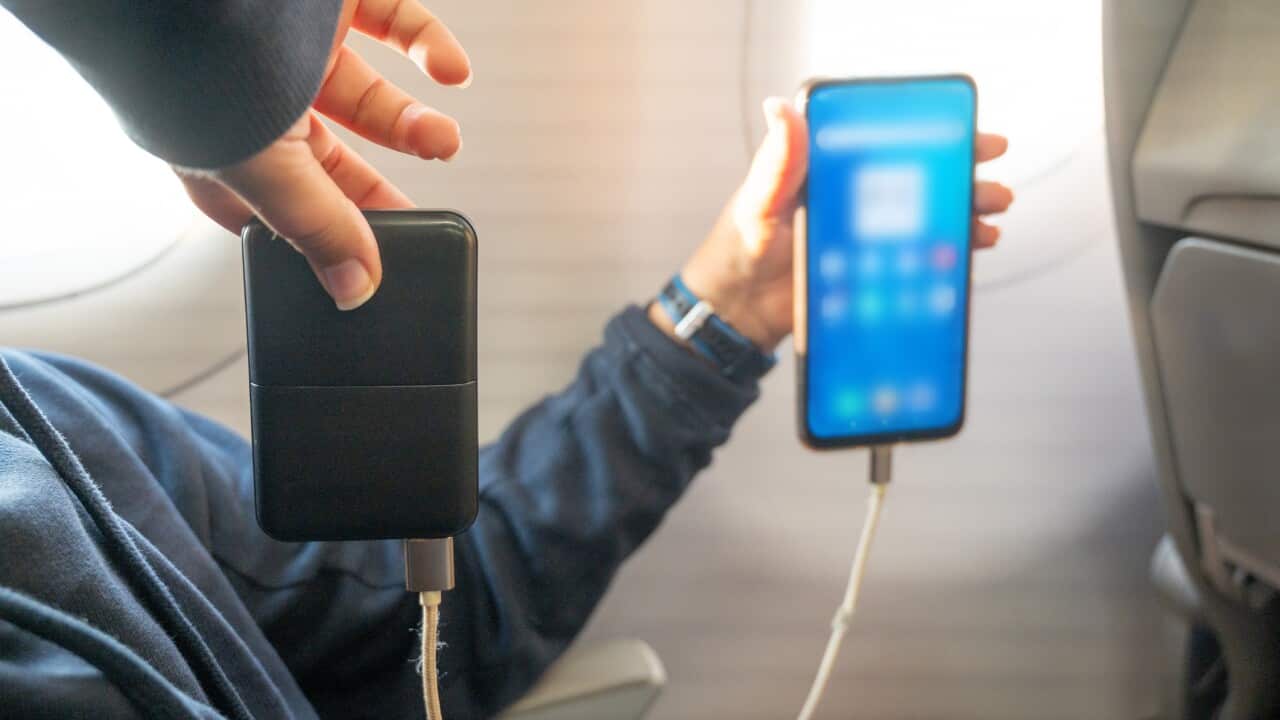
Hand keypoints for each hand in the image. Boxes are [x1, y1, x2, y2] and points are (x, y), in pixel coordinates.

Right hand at [176, 0, 469, 309]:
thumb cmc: (194, 47)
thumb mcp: (261, 160)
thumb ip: (314, 225)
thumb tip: (355, 289)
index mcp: (225, 143)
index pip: (271, 208)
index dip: (313, 238)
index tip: (362, 265)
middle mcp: (257, 95)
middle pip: (328, 159)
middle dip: (376, 190)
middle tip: (416, 219)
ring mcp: (296, 45)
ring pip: (367, 96)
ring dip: (412, 125)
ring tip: (441, 143)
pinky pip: (392, 22)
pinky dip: (427, 47)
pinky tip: (452, 72)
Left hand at [654, 98, 1013, 351]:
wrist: (737, 308)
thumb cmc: (740, 247)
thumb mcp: (759, 198)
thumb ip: (778, 159)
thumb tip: (779, 109)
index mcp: (833, 170)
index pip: (891, 142)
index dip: (932, 135)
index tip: (964, 131)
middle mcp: (857, 200)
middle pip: (922, 179)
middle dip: (963, 175)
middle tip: (989, 177)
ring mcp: (869, 237)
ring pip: (929, 217)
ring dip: (966, 212)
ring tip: (989, 214)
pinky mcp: (874, 271)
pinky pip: (920, 258)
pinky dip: (950, 252)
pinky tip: (971, 249)